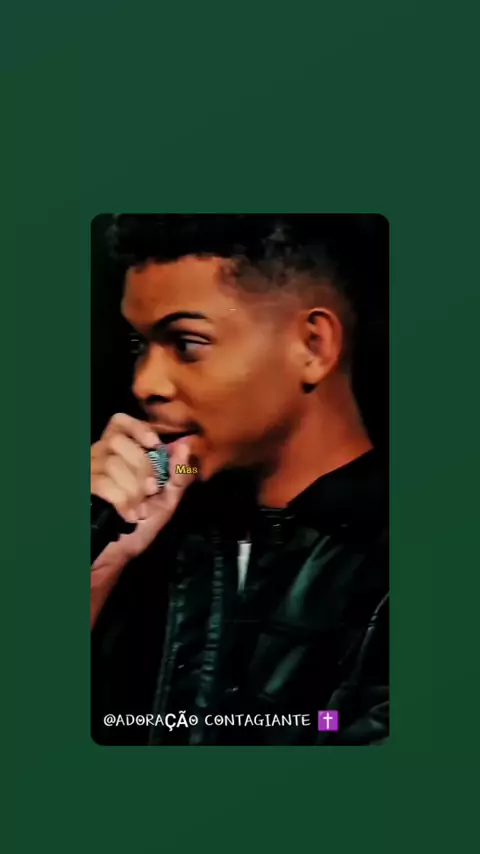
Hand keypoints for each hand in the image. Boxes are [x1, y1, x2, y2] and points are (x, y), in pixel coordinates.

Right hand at [91, 413, 196, 566]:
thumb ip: (178, 473)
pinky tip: (128, 515)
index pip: (119, 422)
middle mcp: (99, 457)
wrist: (118, 553)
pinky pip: (104, 484)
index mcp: (119, 453)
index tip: (154, 444)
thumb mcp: (167, 499)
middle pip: (118, 442)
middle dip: (142, 467)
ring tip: (138, 508)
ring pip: (112, 464)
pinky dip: (122, 501)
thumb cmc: (141, 523)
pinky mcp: (83, 489)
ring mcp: (88, 472)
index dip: (137, 428)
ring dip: (133, 489)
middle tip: (151, 490)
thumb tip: (187, 446)